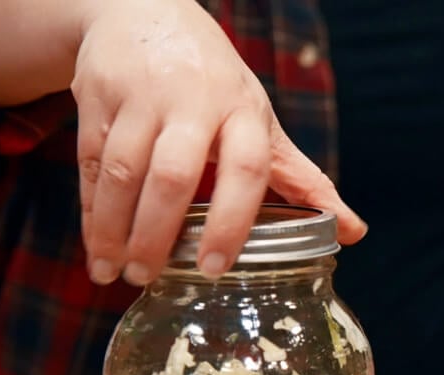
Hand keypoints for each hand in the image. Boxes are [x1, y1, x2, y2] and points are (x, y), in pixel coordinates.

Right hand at [72, 0, 365, 285]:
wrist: (145, 12)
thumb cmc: (214, 85)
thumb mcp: (261, 124)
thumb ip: (302, 180)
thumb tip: (355, 232)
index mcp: (244, 112)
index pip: (246, 170)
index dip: (232, 221)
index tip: (215, 267)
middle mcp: (193, 100)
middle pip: (172, 175)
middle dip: (157, 233)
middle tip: (148, 278)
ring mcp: (141, 96)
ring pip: (121, 170)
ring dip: (113, 229)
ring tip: (113, 274)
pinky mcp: (97, 95)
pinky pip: (88, 160)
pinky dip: (90, 209)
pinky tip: (97, 246)